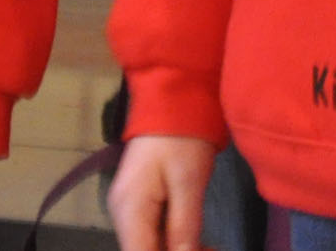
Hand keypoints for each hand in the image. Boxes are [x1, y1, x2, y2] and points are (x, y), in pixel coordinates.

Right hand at [109, 134, 215, 250]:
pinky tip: (201, 243)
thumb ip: (184, 226)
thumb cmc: (182, 138)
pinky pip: (154, 233)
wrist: (172, 99)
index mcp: (129, 210)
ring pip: (150, 245)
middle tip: (212, 250)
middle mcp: (122, 214)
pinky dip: (175, 241)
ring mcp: (129, 208)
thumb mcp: (188, 182)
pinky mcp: (140, 202)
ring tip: (211, 248)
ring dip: (178, 250)